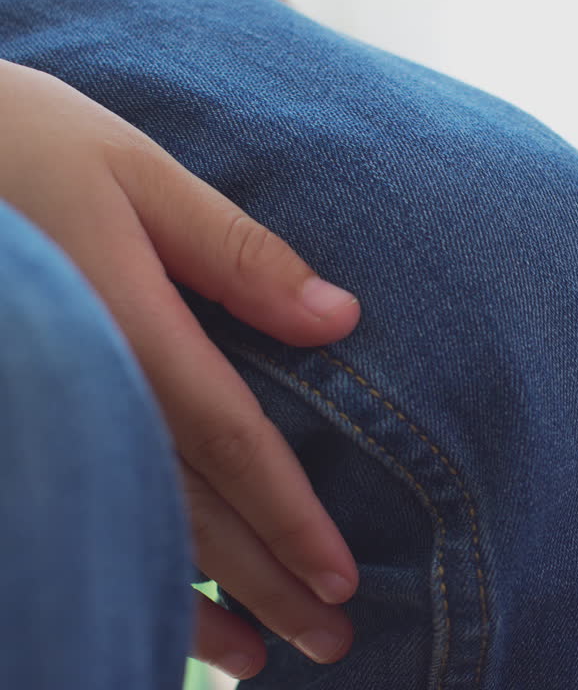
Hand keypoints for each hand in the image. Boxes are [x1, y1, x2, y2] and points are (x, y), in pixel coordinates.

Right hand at [0, 61, 359, 675]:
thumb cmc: (16, 142)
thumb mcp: (129, 170)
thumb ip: (234, 250)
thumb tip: (341, 317)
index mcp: (122, 324)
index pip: (224, 439)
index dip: (287, 514)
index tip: (342, 576)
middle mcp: (80, 387)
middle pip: (184, 507)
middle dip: (262, 582)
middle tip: (333, 643)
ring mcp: (37, 418)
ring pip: (124, 528)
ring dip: (196, 604)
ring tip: (263, 663)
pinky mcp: (16, 429)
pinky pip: (67, 514)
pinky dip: (119, 574)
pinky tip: (160, 619)